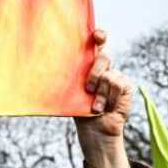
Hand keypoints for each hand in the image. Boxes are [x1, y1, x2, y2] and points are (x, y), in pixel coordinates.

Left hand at [74, 29, 132, 167]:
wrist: (93, 131)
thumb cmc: (77, 109)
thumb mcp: (68, 91)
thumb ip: (64, 77)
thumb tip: (41, 66)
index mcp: (89, 64)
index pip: (97, 44)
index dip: (99, 36)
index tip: (97, 35)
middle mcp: (104, 68)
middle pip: (104, 57)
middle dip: (94, 73)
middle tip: (88, 88)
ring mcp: (116, 77)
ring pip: (110, 76)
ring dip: (100, 94)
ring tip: (96, 106)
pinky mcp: (126, 88)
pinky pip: (119, 85)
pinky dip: (109, 98)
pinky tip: (105, 108)